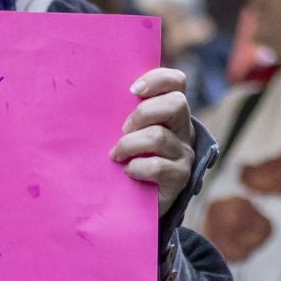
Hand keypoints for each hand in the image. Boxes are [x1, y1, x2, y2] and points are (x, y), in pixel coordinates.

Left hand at [114, 68, 194, 216]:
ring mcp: (183, 154)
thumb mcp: (127, 131)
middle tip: (123, 129)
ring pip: (159, 136)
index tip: (132, 90)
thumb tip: (97, 91)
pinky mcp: (179, 177)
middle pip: (176, 104)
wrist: (134, 201)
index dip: (158, 79)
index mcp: (170, 111)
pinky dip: (136, 167)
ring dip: (129, 144)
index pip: (177, 82)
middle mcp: (183, 129)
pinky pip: (157, 166)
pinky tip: (127, 171)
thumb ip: (124, 112)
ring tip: (116, 155)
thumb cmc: (126, 158)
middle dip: (143, 113)